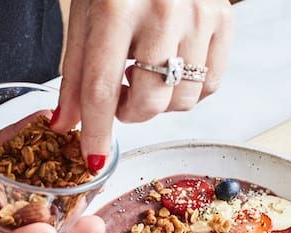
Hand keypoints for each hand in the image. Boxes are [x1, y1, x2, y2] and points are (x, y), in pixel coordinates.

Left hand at [54, 0, 233, 167]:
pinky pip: (209, 85)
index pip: (101, 88)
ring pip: (182, 101)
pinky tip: (172, 67)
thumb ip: (74, 72)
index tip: (93, 158)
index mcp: (115, 7)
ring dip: (160, 102)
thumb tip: (67, 123)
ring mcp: (199, 15)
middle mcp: (163, 10)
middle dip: (130, 115)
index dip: (96, 131)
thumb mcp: (85, 14)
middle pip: (149, 103)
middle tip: (123, 95)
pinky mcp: (224, 20)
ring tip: (147, 73)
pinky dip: (188, 90)